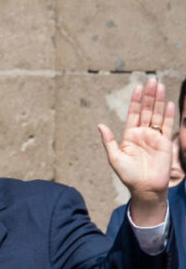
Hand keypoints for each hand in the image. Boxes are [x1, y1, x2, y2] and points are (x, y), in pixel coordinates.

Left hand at [99, 78, 174, 225]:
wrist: (145, 188)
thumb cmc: (128, 175)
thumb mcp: (114, 157)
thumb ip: (108, 141)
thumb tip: (100, 125)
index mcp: (129, 135)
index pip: (133, 113)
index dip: (135, 101)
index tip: (138, 87)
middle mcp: (142, 133)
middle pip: (146, 110)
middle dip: (149, 96)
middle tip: (151, 80)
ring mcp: (154, 137)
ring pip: (157, 114)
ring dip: (159, 100)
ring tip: (160, 86)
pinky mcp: (165, 142)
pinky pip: (167, 126)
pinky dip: (168, 114)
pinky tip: (169, 103)